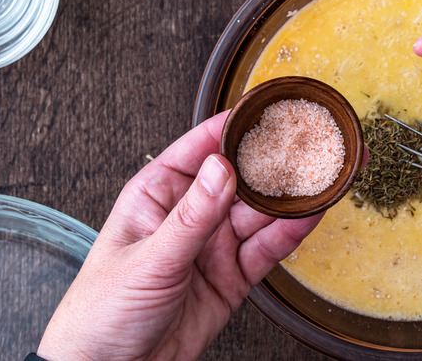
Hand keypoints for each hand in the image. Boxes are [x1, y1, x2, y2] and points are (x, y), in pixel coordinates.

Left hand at [36, 111, 322, 359]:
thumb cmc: (102, 312)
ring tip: (320, 177)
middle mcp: (190, 215)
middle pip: (241, 179)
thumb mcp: (148, 259)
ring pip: (260, 213)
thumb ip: (191, 217)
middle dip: (274, 162)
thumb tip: (222, 169)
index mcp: (158, 194)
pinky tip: (309, 215)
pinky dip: (290, 233)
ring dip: (290, 197)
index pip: (202, 147)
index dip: (236, 125)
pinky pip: (267, 249)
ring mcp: (213, 245)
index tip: (268, 110)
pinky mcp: (232, 276)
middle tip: (309, 144)